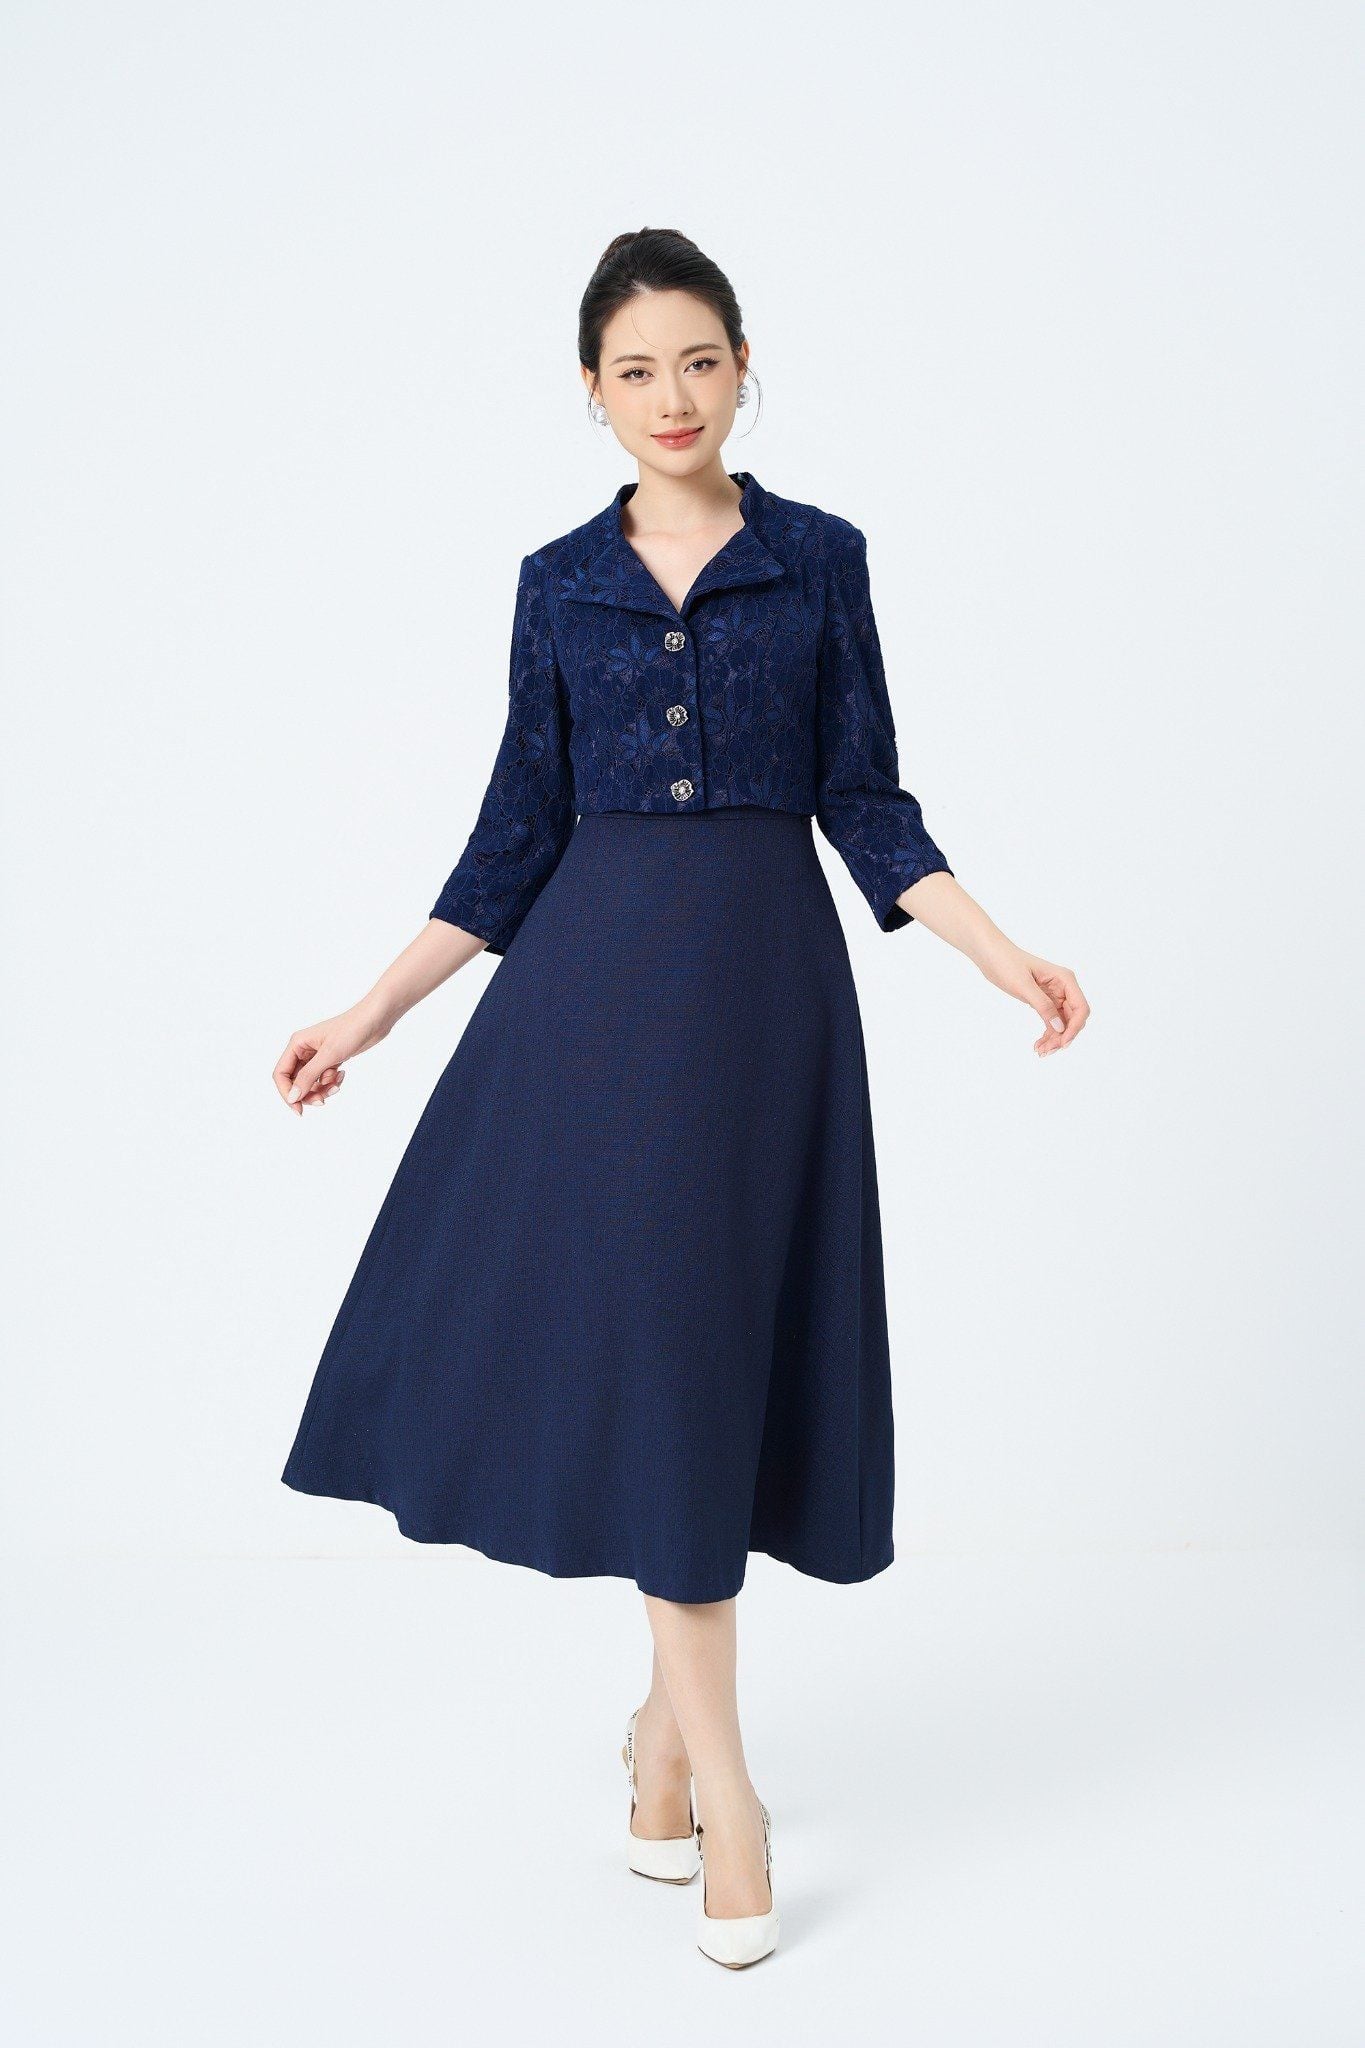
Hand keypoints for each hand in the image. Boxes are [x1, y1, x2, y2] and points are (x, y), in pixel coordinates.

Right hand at [272, 996, 394, 1115]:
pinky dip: (332, 1082)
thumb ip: (308, 1077)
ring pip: (311, 1083)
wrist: (375, 1019)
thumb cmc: (351, 1031)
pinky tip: (342, 1074)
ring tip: (336, 1085)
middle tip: (322, 1102)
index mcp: (297, 1044)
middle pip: (296, 1081)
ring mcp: (318, 1056)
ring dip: (322, 1089)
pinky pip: (324, 1079)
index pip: (281, 1074)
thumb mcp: (329, 1055)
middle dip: (308, 1094)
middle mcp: (304, 1050)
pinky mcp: (331, 1060)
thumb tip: (292, 1097)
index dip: (287, 1093)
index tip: (299, 1109)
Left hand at [978, 945, 1089, 1057]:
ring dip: (1055, 1039)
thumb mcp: (1024, 986)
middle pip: (1073, 1018)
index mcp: (1065, 979)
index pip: (1080, 1008)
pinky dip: (1048, 1034)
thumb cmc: (1007, 963)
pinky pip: (1052, 1021)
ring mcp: (1055, 994)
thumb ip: (1043, 1006)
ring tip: (1040, 1052)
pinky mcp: (1044, 1000)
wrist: (991, 955)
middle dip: (1063, 1037)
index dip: (1075, 1028)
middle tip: (1046, 1051)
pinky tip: (1038, 1045)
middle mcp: (1064, 987)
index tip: (1062, 1043)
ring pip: (1063, 1023)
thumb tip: (1060, 1028)